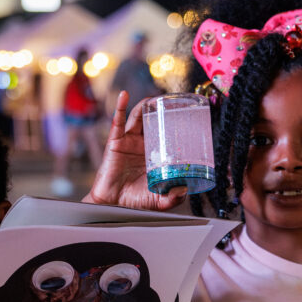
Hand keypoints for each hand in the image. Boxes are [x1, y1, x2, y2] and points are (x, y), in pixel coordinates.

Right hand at [83, 90, 188, 210]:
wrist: (113, 204)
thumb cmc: (134, 200)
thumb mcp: (159, 200)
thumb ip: (173, 197)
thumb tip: (184, 189)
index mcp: (155, 155)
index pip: (167, 135)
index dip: (176, 125)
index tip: (187, 115)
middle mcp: (143, 145)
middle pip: (154, 122)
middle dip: (163, 110)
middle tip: (173, 101)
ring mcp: (129, 142)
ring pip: (138, 118)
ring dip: (145, 105)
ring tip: (154, 98)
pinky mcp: (115, 142)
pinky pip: (118, 122)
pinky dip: (120, 107)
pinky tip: (124, 96)